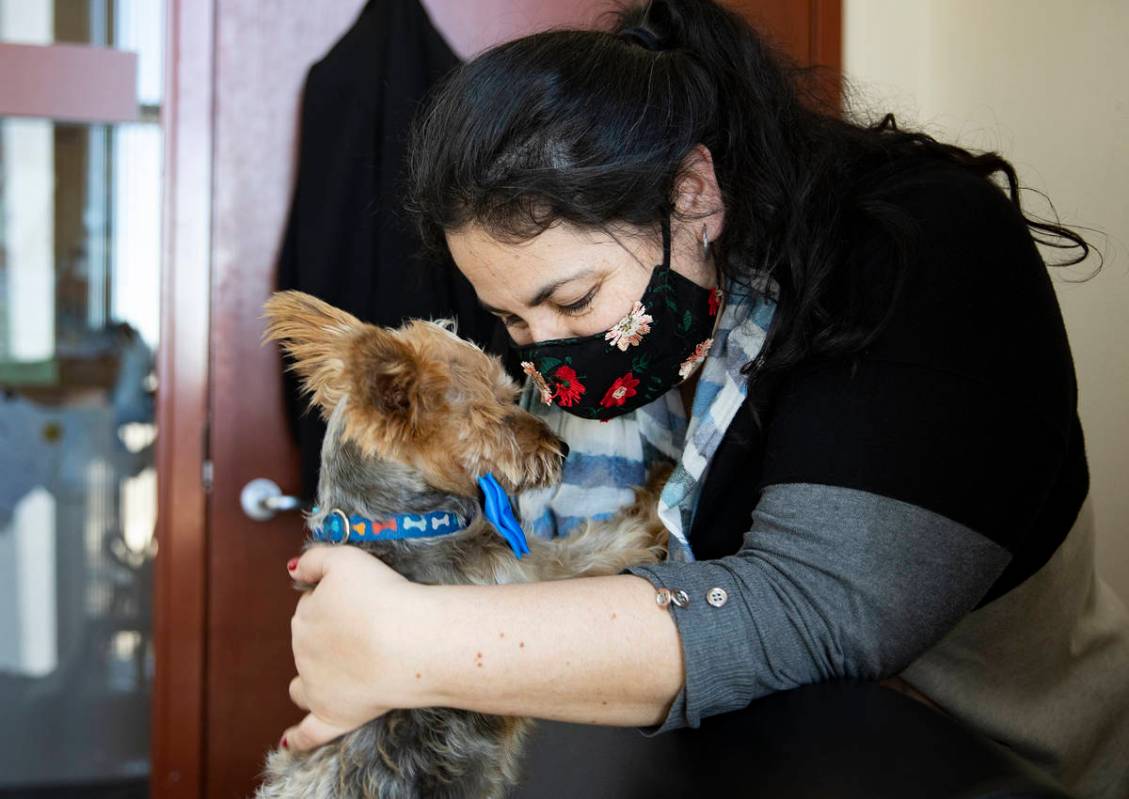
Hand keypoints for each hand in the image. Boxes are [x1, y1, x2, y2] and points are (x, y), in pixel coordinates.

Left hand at [280, 544, 431, 750]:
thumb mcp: (346, 558)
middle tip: (368, 629)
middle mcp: (304, 651)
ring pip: (304, 681)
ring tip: (340, 672)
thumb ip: (314, 559)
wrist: (409, 642)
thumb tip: (291, 571)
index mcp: (305, 615)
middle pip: (311, 641)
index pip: (313, 604)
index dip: (337, 601)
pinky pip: (309, 733)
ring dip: (312, 677)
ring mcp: (316, 687)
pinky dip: (297, 738)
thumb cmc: (384, 596)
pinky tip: (288, 741)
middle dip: (331, 636)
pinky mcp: (334, 717)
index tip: (360, 601)